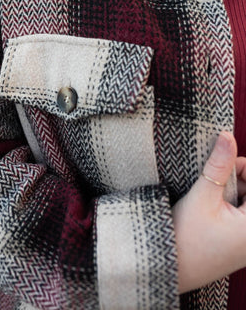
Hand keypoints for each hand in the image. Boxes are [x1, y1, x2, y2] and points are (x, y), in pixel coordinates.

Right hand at [172, 132, 245, 293]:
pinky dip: (228, 204)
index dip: (244, 167)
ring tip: (209, 196)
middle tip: (214, 179)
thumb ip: (219, 164)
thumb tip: (227, 136)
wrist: (167, 268)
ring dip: (232, 191)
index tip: (225, 162)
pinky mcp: (239, 245)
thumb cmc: (186, 237)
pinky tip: (210, 208)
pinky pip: (241, 216)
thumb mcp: (203, 195)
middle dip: (238, 179)